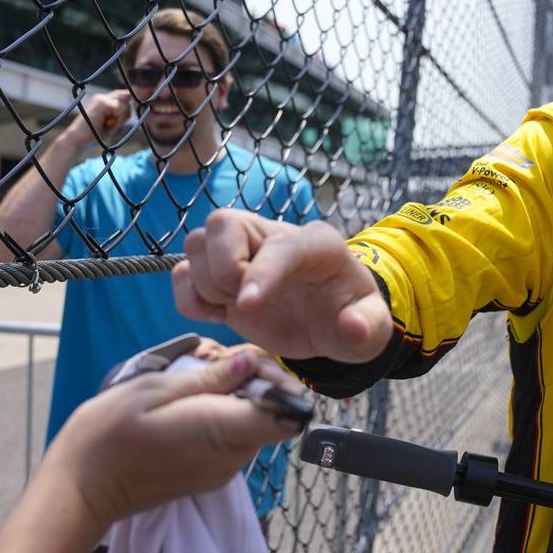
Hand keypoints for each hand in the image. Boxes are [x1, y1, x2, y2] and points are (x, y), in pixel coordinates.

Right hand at [43, 344, 303, 528]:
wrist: (81, 489)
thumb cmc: (108, 434)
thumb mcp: (153, 389)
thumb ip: (208, 378)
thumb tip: (251, 362)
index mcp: (222, 432)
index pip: (286, 414)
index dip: (280, 384)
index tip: (252, 364)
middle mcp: (231, 459)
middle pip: (273, 418)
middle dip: (257, 386)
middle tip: (220, 364)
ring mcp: (221, 472)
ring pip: (254, 428)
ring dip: (239, 401)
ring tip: (200, 382)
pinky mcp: (209, 476)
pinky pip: (233, 440)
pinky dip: (224, 418)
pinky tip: (191, 404)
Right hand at [56, 89, 131, 148]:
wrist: (77, 140)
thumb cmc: (93, 137)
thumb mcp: (111, 126)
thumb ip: (120, 117)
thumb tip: (131, 110)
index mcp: (103, 101)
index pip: (123, 97)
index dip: (128, 106)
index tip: (124, 120)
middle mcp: (102, 97)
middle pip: (126, 96)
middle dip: (127, 112)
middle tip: (117, 125)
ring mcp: (101, 99)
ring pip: (125, 103)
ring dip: (122, 118)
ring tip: (112, 126)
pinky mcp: (101, 103)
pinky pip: (121, 108)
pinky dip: (120, 120)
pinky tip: (111, 126)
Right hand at [173, 209, 391, 362]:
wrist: (329, 324)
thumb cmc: (350, 319)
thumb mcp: (371, 329)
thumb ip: (367, 327)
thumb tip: (353, 329)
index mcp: (315, 243)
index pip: (281, 245)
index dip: (262, 271)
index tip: (248, 305)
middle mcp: (272, 238)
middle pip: (223, 223)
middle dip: (224, 267)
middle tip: (244, 302)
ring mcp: (242, 253)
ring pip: (196, 243)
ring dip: (205, 283)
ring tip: (232, 308)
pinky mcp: (219, 276)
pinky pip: (182, 272)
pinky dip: (188, 296)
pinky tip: (217, 314)